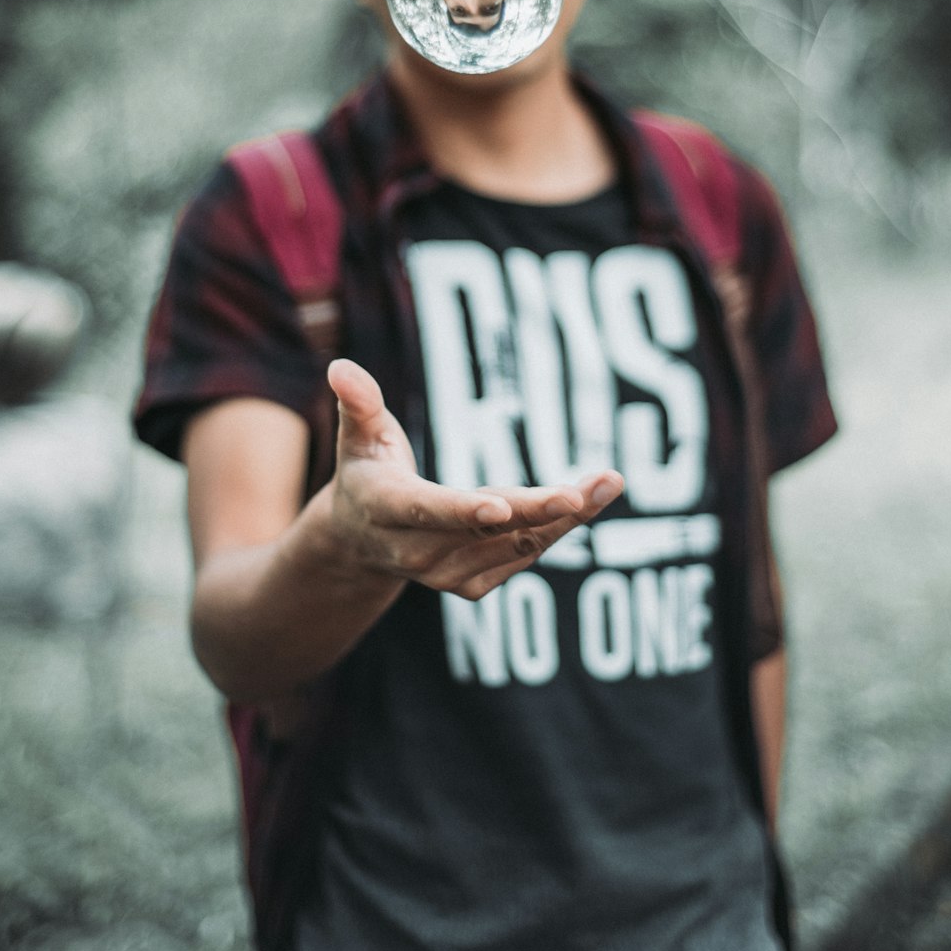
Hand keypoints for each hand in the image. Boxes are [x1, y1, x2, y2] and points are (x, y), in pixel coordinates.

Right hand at [320, 359, 622, 600]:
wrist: (362, 541)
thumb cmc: (366, 471)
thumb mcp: (358, 435)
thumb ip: (359, 403)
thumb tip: (340, 366)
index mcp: (390, 510)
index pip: (429, 511)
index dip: (465, 510)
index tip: (503, 506)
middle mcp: (420, 552)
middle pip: (488, 531)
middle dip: (539, 510)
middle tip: (583, 491)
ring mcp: (449, 574)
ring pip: (517, 544)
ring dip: (567, 517)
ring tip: (609, 482)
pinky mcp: (475, 584)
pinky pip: (524, 553)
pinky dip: (559, 528)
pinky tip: (592, 499)